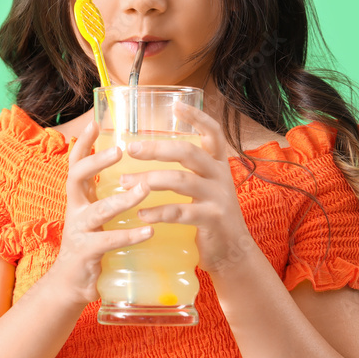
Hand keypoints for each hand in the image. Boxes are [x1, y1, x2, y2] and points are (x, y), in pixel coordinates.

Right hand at [47, 119, 155, 308]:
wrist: (70, 285)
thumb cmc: (91, 245)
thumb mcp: (97, 215)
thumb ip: (109, 196)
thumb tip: (138, 175)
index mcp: (79, 198)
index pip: (76, 163)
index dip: (83, 143)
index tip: (95, 122)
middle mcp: (75, 210)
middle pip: (76, 177)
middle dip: (96, 162)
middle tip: (119, 150)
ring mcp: (78, 231)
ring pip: (97, 211)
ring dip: (121, 200)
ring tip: (144, 190)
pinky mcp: (86, 254)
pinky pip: (107, 242)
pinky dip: (128, 235)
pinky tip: (148, 231)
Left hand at [118, 101, 258, 276]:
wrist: (233, 252)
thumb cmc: (209, 214)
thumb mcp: (205, 186)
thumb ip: (187, 169)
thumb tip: (146, 150)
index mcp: (217, 164)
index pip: (213, 132)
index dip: (196, 117)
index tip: (176, 105)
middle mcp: (220, 176)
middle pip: (188, 152)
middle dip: (156, 148)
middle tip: (131, 149)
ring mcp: (219, 197)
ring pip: (181, 180)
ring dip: (149, 180)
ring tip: (125, 183)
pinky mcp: (213, 219)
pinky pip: (181, 211)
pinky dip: (158, 212)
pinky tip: (141, 214)